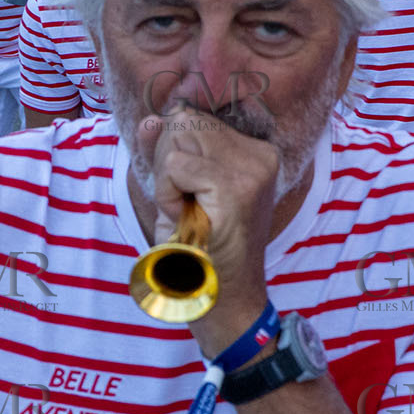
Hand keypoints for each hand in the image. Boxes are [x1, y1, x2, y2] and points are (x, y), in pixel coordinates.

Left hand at [140, 105, 278, 354]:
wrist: (217, 295)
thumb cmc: (197, 245)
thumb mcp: (179, 188)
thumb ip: (166, 149)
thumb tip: (152, 119)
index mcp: (257, 152)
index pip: (196, 118)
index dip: (174, 151)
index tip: (190, 190)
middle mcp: (262, 155)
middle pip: (186, 123)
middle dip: (168, 161)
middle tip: (187, 204)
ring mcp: (253, 169)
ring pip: (178, 139)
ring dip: (167, 179)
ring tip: (189, 212)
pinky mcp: (236, 186)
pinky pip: (176, 166)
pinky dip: (167, 192)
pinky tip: (186, 218)